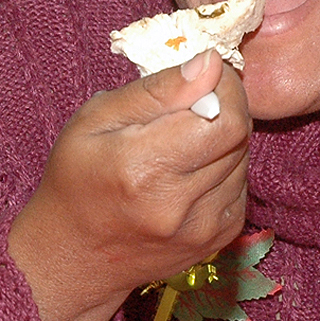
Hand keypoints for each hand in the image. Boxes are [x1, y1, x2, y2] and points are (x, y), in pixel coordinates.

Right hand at [8, 50, 250, 320]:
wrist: (76, 257)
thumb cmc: (77, 178)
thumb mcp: (95, 119)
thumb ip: (156, 90)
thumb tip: (210, 63)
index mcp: (143, 169)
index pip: (224, 119)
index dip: (225, 88)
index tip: (207, 75)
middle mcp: (178, 205)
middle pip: (239, 137)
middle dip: (226, 107)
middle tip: (196, 101)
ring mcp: (203, 229)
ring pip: (244, 160)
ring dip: (225, 139)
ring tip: (185, 140)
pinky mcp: (218, 240)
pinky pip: (240, 186)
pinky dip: (224, 169)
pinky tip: (190, 171)